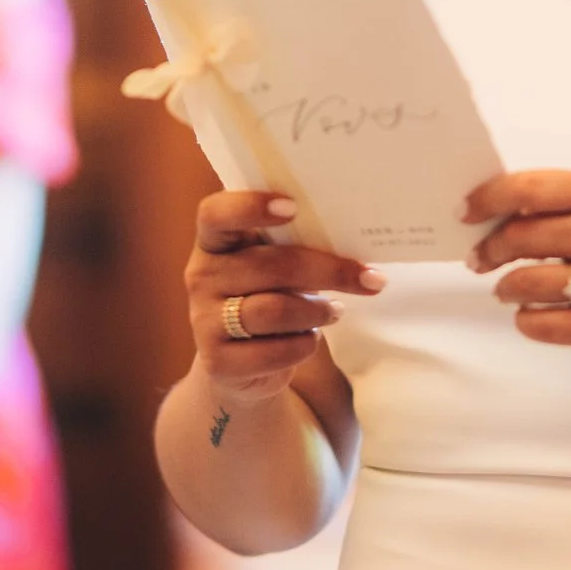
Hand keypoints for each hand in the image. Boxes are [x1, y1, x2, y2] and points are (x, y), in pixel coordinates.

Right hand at [186, 191, 382, 404]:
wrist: (241, 362)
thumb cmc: (265, 296)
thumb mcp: (272, 265)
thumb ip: (291, 246)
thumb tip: (352, 235)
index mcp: (213, 242)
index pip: (216, 214)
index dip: (249, 207)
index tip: (292, 207)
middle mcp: (201, 277)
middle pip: (270, 266)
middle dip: (328, 271)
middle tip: (369, 278)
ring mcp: (205, 321)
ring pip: (275, 310)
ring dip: (317, 311)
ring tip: (335, 311)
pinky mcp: (218, 362)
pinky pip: (275, 351)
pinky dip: (303, 345)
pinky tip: (308, 339)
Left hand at [464, 170, 570, 363]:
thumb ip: (561, 204)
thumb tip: (489, 210)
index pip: (528, 188)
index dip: (487, 199)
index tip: (465, 212)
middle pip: (519, 236)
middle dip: (489, 249)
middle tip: (480, 257)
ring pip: (523, 283)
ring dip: (505, 287)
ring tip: (507, 288)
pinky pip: (539, 324)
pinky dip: (525, 320)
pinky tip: (533, 313)